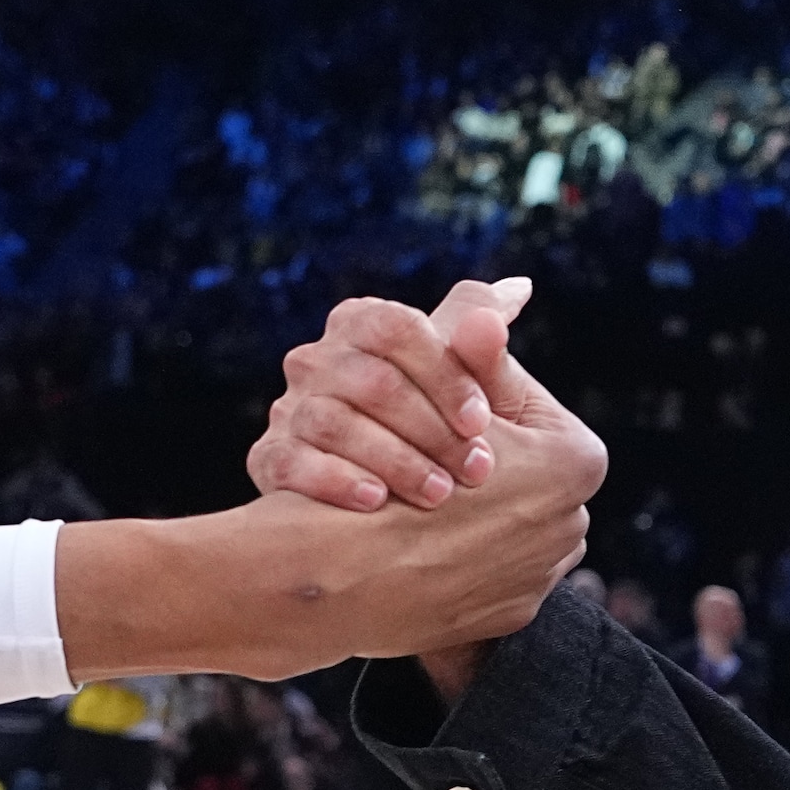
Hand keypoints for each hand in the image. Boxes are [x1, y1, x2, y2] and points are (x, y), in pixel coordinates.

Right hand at [254, 280, 526, 510]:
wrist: (388, 499)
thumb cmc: (439, 423)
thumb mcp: (469, 384)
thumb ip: (482, 341)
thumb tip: (520, 287)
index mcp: (361, 323)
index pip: (396, 329)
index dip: (443, 374)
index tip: (481, 422)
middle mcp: (317, 358)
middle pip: (370, 380)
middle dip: (430, 428)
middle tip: (476, 471)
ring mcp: (289, 407)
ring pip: (333, 422)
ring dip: (393, 460)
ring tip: (438, 495)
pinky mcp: (269, 456)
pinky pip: (292, 462)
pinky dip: (335, 480)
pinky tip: (376, 502)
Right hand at [260, 318, 605, 668]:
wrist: (343, 574)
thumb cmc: (390, 455)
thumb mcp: (441, 383)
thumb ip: (477, 347)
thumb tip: (517, 289)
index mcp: (575, 460)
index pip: (531, 414)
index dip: (473, 403)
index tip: (444, 414)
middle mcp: (573, 522)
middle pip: (520, 475)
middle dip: (473, 461)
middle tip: (433, 462)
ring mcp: (540, 577)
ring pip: (504, 530)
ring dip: (467, 513)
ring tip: (424, 504)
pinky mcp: (504, 618)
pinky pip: (485, 581)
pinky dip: (452, 561)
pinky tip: (419, 545)